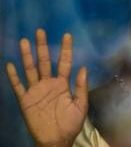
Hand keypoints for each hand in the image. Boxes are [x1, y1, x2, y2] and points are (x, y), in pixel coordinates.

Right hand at [6, 29, 87, 146]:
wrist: (57, 140)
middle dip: (42, 46)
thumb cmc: (71, 123)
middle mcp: (48, 84)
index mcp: (63, 84)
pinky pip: (18, 86)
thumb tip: (83, 68)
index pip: (64, 63)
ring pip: (30, 69)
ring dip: (27, 56)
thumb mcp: (81, 105)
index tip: (67, 35)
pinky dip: (14, 76)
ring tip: (24, 41)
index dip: (66, 49)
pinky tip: (10, 64)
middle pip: (44, 61)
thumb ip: (81, 87)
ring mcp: (36, 91)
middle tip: (40, 31)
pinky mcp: (26, 100)